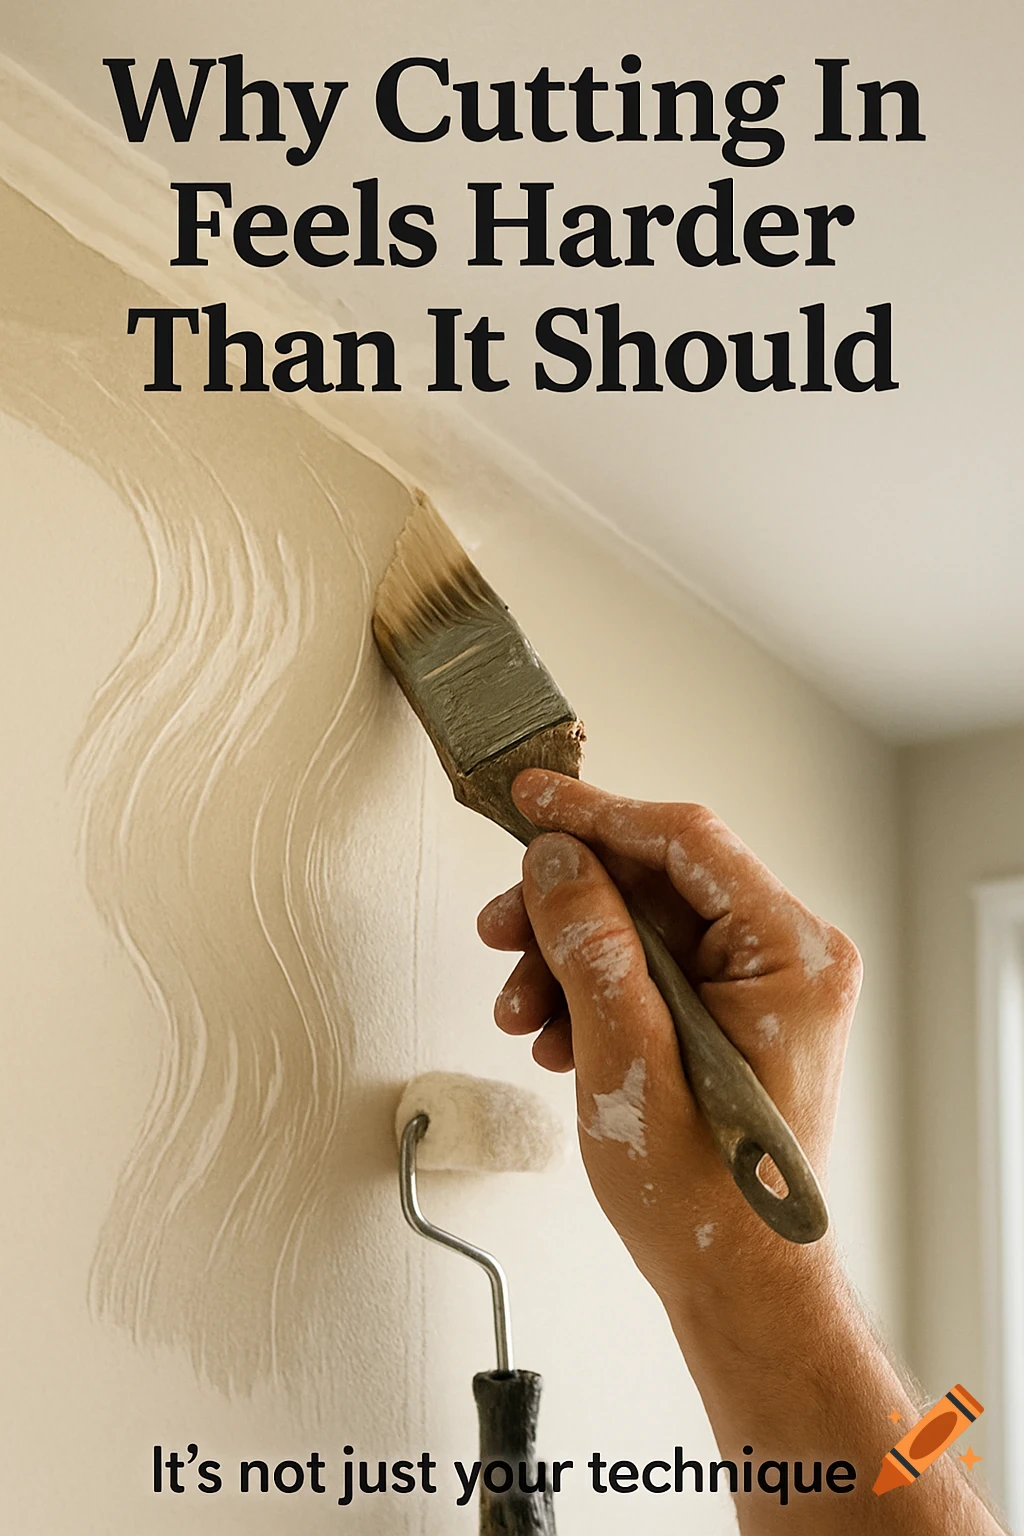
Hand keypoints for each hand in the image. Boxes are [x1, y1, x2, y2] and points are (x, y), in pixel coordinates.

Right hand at [477, 769, 861, 1321]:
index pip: (687, 840)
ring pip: (641, 926)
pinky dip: (591, 991)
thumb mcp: (630, 1062)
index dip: (596, 812)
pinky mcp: (732, 1011)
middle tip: (499, 930)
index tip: (529, 799)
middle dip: (566, 909)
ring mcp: (762, 984)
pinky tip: (554, 1035)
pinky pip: (649, 968)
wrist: (736, 1283)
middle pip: (656, 883)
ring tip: (520, 1012)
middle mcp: (788, 956)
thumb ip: (592, 949)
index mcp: (792, 953)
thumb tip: (555, 861)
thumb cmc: (706, 1200)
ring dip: (567, 959)